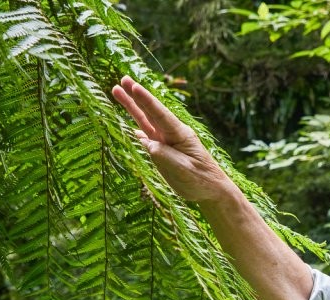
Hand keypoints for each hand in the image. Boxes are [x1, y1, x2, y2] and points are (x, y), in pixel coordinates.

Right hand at [111, 76, 234, 203]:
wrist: (211, 190)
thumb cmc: (201, 179)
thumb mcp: (183, 169)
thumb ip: (164, 155)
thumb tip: (147, 144)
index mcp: (180, 134)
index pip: (160, 114)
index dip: (146, 100)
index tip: (134, 87)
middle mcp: (171, 134)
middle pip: (150, 112)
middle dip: (136, 96)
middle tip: (123, 79)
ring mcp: (166, 142)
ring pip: (145, 122)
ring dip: (132, 108)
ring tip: (117, 92)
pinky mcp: (162, 152)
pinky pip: (146, 139)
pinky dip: (137, 131)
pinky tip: (130, 128)